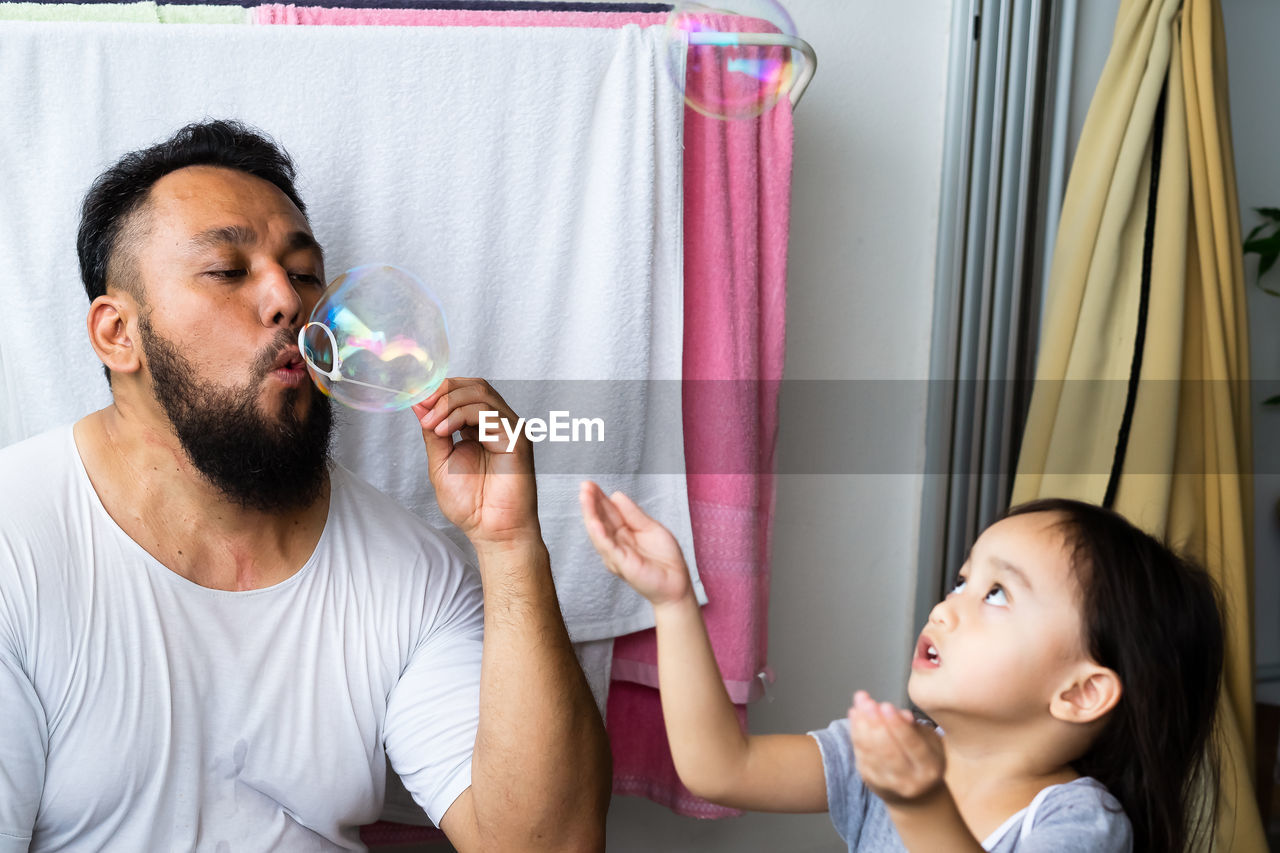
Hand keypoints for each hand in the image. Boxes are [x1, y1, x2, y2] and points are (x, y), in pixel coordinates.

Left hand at [412, 378, 539, 550]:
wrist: (493, 531)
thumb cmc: (472, 505)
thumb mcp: (441, 462)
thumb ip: (433, 433)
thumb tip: (419, 403)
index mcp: (481, 428)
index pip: (464, 392)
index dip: (440, 390)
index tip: (416, 401)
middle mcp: (498, 425)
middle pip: (474, 386)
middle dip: (444, 391)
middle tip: (423, 408)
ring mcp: (509, 430)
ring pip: (481, 393)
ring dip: (449, 403)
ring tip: (432, 424)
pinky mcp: (517, 439)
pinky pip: (490, 413)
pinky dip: (462, 415)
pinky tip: (445, 431)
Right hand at [578, 481, 691, 606]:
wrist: (677, 583)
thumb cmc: (665, 558)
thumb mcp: (650, 528)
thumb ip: (633, 514)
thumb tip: (616, 495)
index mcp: (622, 533)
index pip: (607, 513)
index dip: (599, 498)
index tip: (590, 484)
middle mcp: (615, 544)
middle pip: (600, 520)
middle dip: (591, 503)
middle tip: (584, 486)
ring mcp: (616, 554)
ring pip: (599, 532)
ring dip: (590, 514)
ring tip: (585, 497)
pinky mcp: (622, 565)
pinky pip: (608, 548)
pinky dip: (600, 535)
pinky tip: (594, 522)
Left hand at [848, 690, 946, 808]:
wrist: (917, 796)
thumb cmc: (924, 759)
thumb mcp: (931, 742)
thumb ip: (916, 727)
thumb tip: (901, 714)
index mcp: (930, 767)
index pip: (913, 745)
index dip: (897, 725)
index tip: (885, 706)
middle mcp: (910, 780)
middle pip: (888, 751)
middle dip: (876, 724)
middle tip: (867, 702)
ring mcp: (889, 783)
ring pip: (871, 754)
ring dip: (861, 727)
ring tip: (858, 705)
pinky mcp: (871, 781)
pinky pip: (861, 756)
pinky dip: (855, 734)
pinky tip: (855, 716)